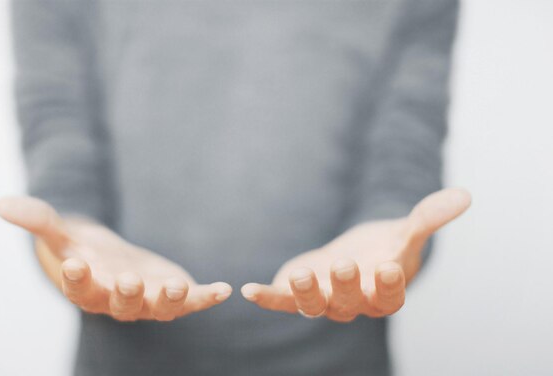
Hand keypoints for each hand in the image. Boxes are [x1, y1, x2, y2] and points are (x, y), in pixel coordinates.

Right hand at [0, 197, 231, 321]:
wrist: (113, 261)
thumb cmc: (83, 249)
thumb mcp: (62, 233)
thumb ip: (38, 220)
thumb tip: (1, 204)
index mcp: (88, 289)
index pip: (79, 289)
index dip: (76, 279)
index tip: (73, 263)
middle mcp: (119, 301)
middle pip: (122, 305)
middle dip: (126, 294)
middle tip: (128, 281)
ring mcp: (150, 300)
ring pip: (160, 307)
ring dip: (171, 300)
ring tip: (179, 286)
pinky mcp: (176, 294)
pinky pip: (193, 300)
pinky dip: (207, 297)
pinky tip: (226, 289)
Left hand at [241, 188, 470, 320]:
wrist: (355, 255)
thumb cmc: (384, 247)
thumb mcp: (405, 231)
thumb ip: (429, 217)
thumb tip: (464, 196)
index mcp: (384, 293)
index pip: (390, 295)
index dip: (390, 284)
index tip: (390, 267)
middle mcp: (353, 305)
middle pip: (351, 302)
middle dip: (347, 285)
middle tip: (346, 266)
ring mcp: (323, 302)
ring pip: (315, 305)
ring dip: (307, 292)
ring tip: (303, 273)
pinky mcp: (296, 294)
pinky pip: (281, 300)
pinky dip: (266, 297)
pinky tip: (248, 291)